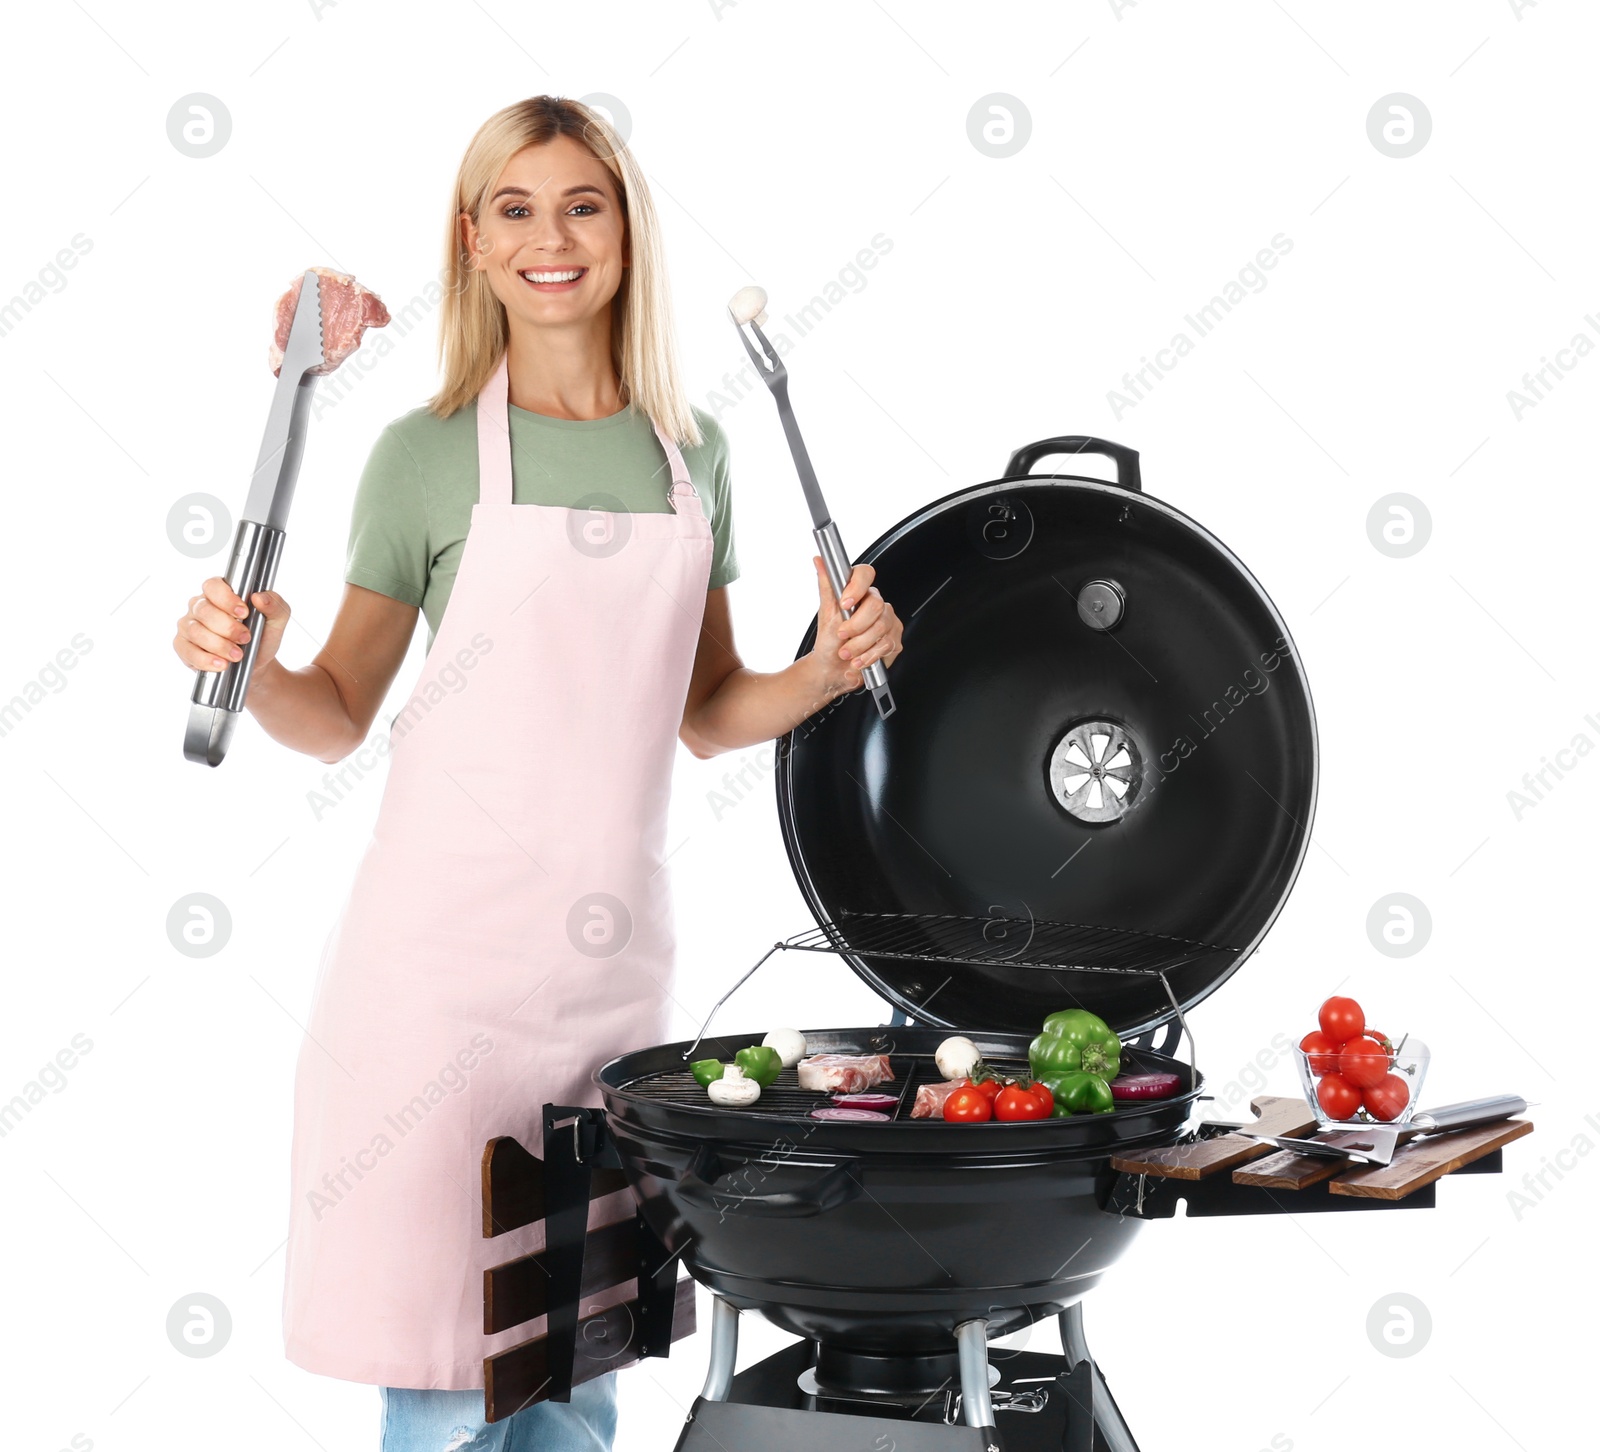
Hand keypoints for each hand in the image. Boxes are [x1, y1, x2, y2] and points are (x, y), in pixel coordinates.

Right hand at [174, 577, 291, 673]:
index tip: (244, 613)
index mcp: (219, 592)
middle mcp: (199, 606)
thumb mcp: (276, 620)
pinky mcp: (183, 646)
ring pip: (196, 631)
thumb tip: (259, 597)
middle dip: (227, 627)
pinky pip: (188, 651)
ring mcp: (188, 625)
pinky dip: (206, 659)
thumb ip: (275, 605)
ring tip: (238, 655)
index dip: (226, 599)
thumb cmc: (262, 636)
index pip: (213, 586)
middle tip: (245, 638)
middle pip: (204, 610)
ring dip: (219, 645)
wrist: (256, 664)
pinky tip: (222, 664)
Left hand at [808, 556, 902, 697]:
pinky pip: (886, 645)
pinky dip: (869, 656)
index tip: (845, 603)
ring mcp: (888, 622)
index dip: (857, 587)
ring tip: (846, 653)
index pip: (866, 574)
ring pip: (881, 628)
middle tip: (842, 635)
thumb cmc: (829, 641)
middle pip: (876, 605)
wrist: (832, 669)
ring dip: (859, 644)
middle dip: (855, 625)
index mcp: (860, 592)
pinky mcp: (894, 641)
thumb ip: (826, 585)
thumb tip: (819, 560)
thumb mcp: (825, 612)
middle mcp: (877, 605)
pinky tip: (858, 660)